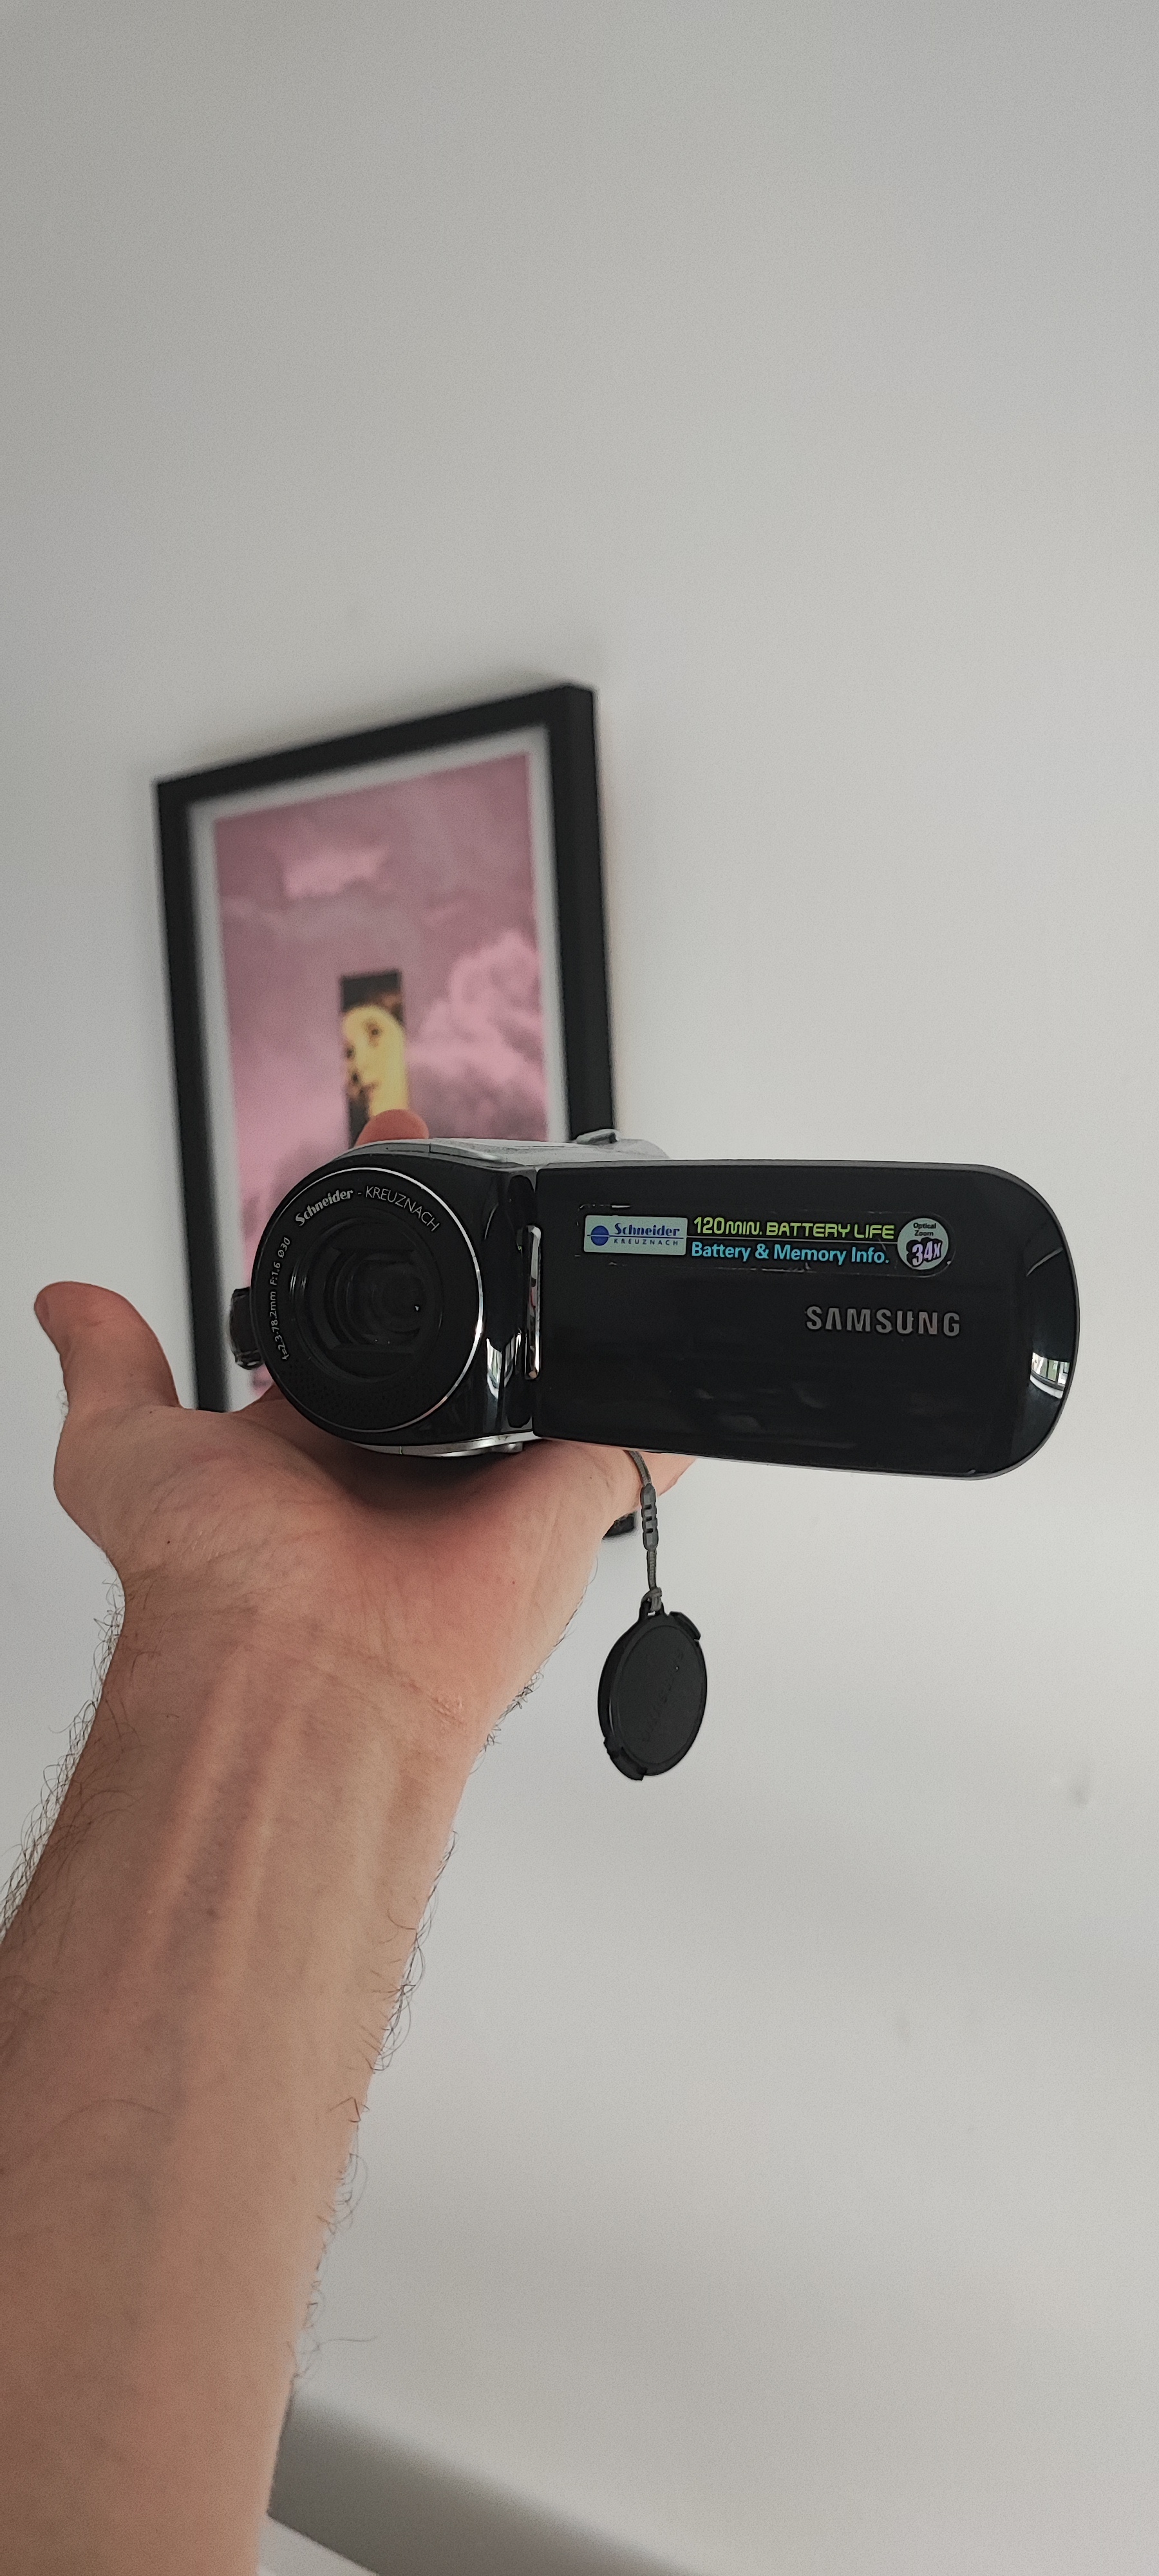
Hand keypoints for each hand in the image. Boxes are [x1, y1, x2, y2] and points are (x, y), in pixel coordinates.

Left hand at [36, 1113, 689, 1780]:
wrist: (295, 1665)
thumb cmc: (212, 1580)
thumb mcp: (122, 1451)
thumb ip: (108, 1369)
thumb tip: (67, 1304)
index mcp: (328, 1436)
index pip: (373, 1309)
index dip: (389, 1233)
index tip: (398, 1144)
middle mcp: (416, 1459)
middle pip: (471, 1338)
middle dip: (490, 1258)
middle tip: (497, 1176)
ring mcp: (498, 1481)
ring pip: (555, 1379)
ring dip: (569, 1315)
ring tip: (573, 1241)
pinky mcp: (571, 1503)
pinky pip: (639, 1442)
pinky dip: (659, 1406)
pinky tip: (660, 1355)